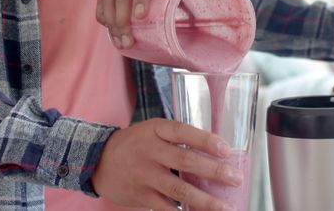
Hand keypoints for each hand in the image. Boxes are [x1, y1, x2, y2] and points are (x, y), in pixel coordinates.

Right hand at [92, 118, 240, 210]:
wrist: (98, 162)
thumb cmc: (135, 144)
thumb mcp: (152, 130)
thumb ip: (178, 139)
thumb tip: (216, 153)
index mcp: (155, 130)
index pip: (182, 132)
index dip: (205, 140)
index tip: (226, 149)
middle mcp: (149, 151)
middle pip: (185, 161)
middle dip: (214, 171)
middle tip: (235, 178)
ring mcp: (144, 175)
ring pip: (179, 190)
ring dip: (206, 200)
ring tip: (226, 207)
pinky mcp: (141, 196)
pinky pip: (167, 208)